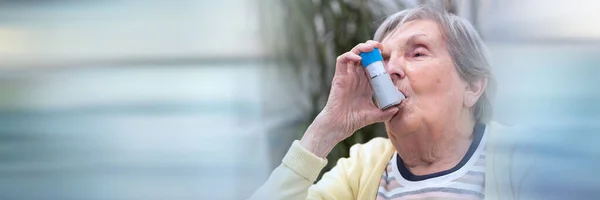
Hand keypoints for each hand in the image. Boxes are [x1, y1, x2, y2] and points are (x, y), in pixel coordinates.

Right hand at [300, 41, 398, 157]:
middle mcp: (357, 77)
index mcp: (366, 83)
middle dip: (372, 48)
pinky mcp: (339, 77)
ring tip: (370, 47)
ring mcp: (348, 76)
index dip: (381, 58)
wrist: (340, 125)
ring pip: (353, 54)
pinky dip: (349, 55)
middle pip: (364, 56)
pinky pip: (342, 60)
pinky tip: (358, 58)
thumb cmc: (355, 120)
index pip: (374, 65)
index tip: (390, 56)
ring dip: (361, 48)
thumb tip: (399, 108)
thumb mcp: (375, 115)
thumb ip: (387, 112)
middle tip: (381, 47)